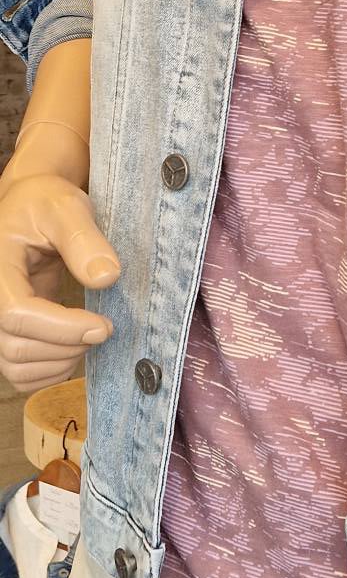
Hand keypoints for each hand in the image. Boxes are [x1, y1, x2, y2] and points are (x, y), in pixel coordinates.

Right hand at [0, 173, 119, 394]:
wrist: (30, 208)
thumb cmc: (45, 203)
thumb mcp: (66, 207)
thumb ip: (84, 239)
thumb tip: (107, 277)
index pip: (17, 314)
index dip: (63, 328)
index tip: (104, 325)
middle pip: (17, 348)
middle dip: (67, 346)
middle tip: (105, 327)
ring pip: (17, 368)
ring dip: (61, 362)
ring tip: (91, 335)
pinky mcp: (10, 333)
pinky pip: (21, 374)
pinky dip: (51, 372)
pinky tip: (76, 348)